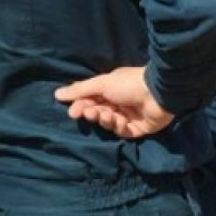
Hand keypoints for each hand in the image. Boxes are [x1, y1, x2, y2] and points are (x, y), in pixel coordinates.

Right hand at [54, 66, 172, 138]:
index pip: (90, 101)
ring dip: (105, 120)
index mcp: (111, 90)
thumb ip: (81, 90)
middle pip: (98, 113)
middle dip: (92, 114)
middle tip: (90, 112)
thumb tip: (57, 94)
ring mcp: (129, 117)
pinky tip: (120, 120)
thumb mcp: (102, 83)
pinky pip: (123, 132)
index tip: (73, 112)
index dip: (81, 107)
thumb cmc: (129, 84)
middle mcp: (119, 103)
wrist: (158, 92)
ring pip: (109, 124)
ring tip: (107, 114)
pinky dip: (119, 127)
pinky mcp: (139, 129)